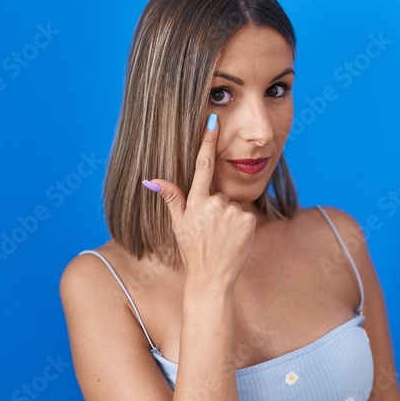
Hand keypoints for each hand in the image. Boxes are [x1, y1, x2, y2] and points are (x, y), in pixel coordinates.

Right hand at [144, 114, 255, 286]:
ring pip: (232, 206)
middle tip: (211, 231)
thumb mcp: (178, 224)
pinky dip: (241, 226)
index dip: (208, 141)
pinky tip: (233, 240)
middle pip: (219, 194)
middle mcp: (214, 203)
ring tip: (221, 238)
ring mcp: (232, 212)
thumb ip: (171, 198)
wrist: (211, 279)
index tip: (214, 121)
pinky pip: (245, 216)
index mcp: (195, 202)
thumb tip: (151, 180)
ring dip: (229, 219)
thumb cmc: (193, 252)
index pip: (202, 165)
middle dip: (217, 208)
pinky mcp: (248, 220)